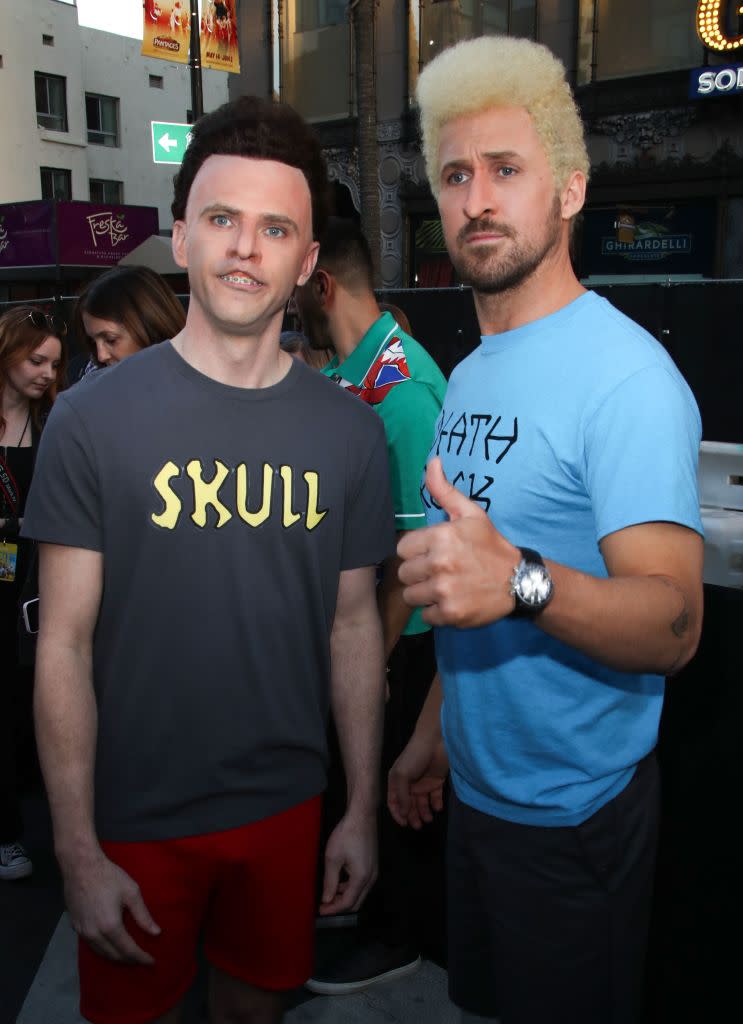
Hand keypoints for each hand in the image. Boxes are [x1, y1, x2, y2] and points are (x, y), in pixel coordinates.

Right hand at [63, 850, 159, 963]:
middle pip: (113, 955)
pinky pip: (91, 945)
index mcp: (110, 926)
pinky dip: (103, 949)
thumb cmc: (108, 876)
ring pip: (101, 953)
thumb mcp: (131, 892)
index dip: (141, 957)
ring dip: (115, 957)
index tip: (151, 962)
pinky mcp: (75, 927)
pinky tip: (110, 945)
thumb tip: (156, 932)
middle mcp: (94, 934)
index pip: (128, 950)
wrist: (80, 867)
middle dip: (129, 960)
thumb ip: (143, 915)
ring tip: (128, 956)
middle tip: (141, 959)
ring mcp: (82, 932)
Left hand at [319, 812, 376, 915]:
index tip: (320, 910)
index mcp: (361, 878)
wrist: (361, 815)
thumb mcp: (333, 858)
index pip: (348, 903)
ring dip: (345, 896)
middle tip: (325, 905)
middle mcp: (371, 878)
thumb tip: (326, 899)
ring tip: (330, 893)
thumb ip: (330, 882)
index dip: (333, 909)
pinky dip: (351, 887)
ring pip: (360, 893)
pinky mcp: (373, 864)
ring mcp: (374, 871)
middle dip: (340, 906)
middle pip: (357, 902)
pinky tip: (339, 881)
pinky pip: (363, 883)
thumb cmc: (346, 834)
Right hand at [388, 732, 448, 828]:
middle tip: (418, 826)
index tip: (404, 823)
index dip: (397, 813)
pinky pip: (435, 797)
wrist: (435, 742)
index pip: (394, 801)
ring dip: (424, 812)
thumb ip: (402, 796)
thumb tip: (403, 813)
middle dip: (412, 816)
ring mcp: (423, 782)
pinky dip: (436, 804)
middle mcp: (409, 783)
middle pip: (409, 804)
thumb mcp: (402, 775)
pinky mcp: (436, 781)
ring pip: (422, 803)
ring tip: (429, 819)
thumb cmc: (414, 757)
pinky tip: (437, 807)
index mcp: (397, 781)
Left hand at [397, 457, 520, 627]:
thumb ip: (445, 490)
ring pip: (411, 595)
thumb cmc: (490, 546)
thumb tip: (432, 461)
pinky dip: (436, 612)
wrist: (519, 581)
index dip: (416, 552)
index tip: (431, 554)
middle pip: (404, 573)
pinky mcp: (450, 614)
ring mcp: (444, 590)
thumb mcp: (470, 514)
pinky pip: (425, 615)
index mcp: (441, 537)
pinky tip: (452, 601)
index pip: (402, 548)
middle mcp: (440, 563)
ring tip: (444, 587)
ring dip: (424, 593)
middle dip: (418, 573)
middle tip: (439, 572)